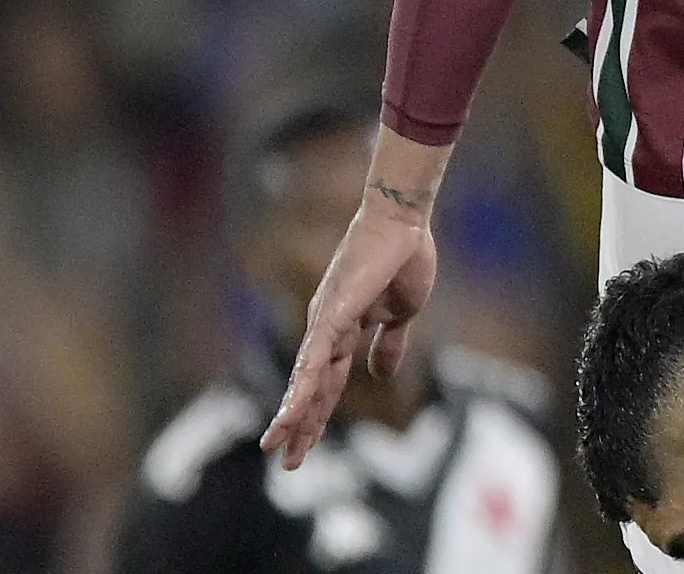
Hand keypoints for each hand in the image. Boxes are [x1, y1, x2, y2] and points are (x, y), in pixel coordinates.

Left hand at [260, 141, 444, 466]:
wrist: (403, 222)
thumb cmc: (405, 258)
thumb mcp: (402, 313)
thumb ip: (390, 343)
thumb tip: (382, 375)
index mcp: (344, 331)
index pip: (326, 383)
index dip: (316, 414)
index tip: (303, 445)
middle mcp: (326, 330)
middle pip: (311, 388)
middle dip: (300, 426)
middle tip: (286, 462)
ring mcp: (326, 322)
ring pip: (306, 378)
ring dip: (293, 413)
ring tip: (277, 444)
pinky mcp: (333, 312)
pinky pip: (317, 356)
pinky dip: (305, 383)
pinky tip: (294, 406)